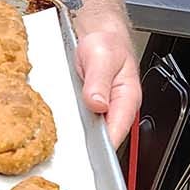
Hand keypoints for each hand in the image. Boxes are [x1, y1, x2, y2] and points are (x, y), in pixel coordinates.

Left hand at [75, 24, 140, 148]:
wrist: (98, 33)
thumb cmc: (106, 42)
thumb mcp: (102, 56)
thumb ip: (99, 81)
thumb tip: (97, 104)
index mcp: (127, 98)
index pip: (118, 130)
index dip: (104, 147)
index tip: (90, 156)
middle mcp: (116, 107)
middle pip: (104, 137)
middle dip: (89, 148)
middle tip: (70, 155)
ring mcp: (103, 110)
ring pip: (92, 133)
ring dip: (79, 139)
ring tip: (64, 146)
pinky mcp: (90, 108)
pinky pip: (82, 123)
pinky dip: (73, 128)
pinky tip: (62, 129)